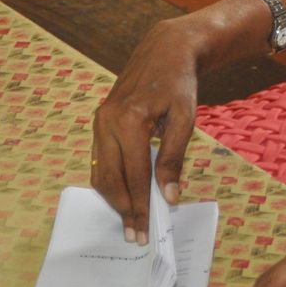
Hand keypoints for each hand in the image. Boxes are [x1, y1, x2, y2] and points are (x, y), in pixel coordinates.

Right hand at [91, 17, 200, 242]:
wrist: (165, 49)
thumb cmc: (180, 83)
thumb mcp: (186, 118)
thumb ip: (174, 158)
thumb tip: (168, 196)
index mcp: (130, 121)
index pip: (134, 176)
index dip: (140, 207)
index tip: (146, 233)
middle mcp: (107, 122)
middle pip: (111, 179)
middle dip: (123, 210)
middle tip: (135, 236)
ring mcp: (99, 120)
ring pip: (101, 171)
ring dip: (113, 199)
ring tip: (128, 221)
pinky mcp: (99, 120)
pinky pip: (100, 158)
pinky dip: (109, 180)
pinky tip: (121, 195)